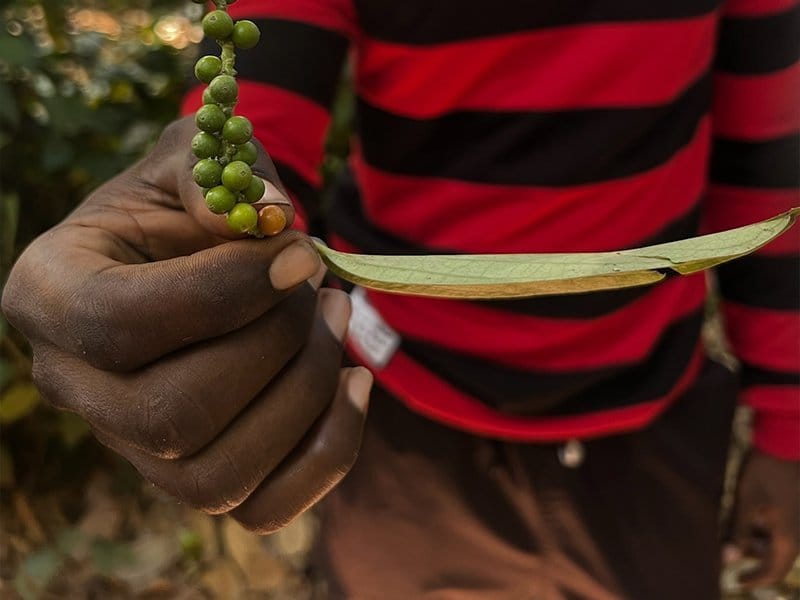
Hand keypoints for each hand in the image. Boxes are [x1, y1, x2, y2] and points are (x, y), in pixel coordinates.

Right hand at [1, 116, 372, 532]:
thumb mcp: (190, 161)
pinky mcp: (196, 479)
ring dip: (306, 393)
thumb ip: (215, 172)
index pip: (122, 323)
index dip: (226, 290)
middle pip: (175, 413)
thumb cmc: (185, 206)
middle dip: (275, 345)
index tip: (300, 252)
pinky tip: (356, 380)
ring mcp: (133, 450)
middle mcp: (76, 389)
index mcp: (50, 296)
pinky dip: (329, 449)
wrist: (191, 256)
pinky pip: (264, 509)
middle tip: (319, 284)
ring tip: (336, 316)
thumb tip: (270, 212)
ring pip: (217, 476)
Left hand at [725, 449, 799, 588]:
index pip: (775, 570)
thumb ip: (740, 531)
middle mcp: (796, 531)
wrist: (784, 442)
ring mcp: (795, 519)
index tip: (737, 581)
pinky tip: (747, 513)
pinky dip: (760, 525)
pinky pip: (777, 527)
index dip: (756, 579)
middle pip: (774, 556)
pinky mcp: (791, 509)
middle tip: (728, 544)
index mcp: (788, 535)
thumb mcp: (747, 501)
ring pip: (774, 540)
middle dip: (751, 554)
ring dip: (754, 538)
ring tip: (734, 523)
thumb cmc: (764, 471)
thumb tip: (728, 559)